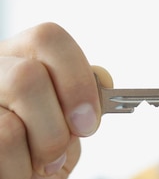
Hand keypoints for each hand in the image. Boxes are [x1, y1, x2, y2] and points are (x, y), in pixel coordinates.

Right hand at [0, 23, 111, 178]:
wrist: (22, 174)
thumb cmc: (44, 148)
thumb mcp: (69, 119)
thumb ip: (85, 95)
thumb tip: (102, 79)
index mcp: (20, 57)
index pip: (48, 38)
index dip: (76, 79)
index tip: (89, 121)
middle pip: (27, 76)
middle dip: (58, 123)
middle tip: (68, 144)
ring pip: (10, 124)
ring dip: (41, 152)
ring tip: (42, 161)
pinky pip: (2, 144)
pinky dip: (21, 169)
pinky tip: (19, 169)